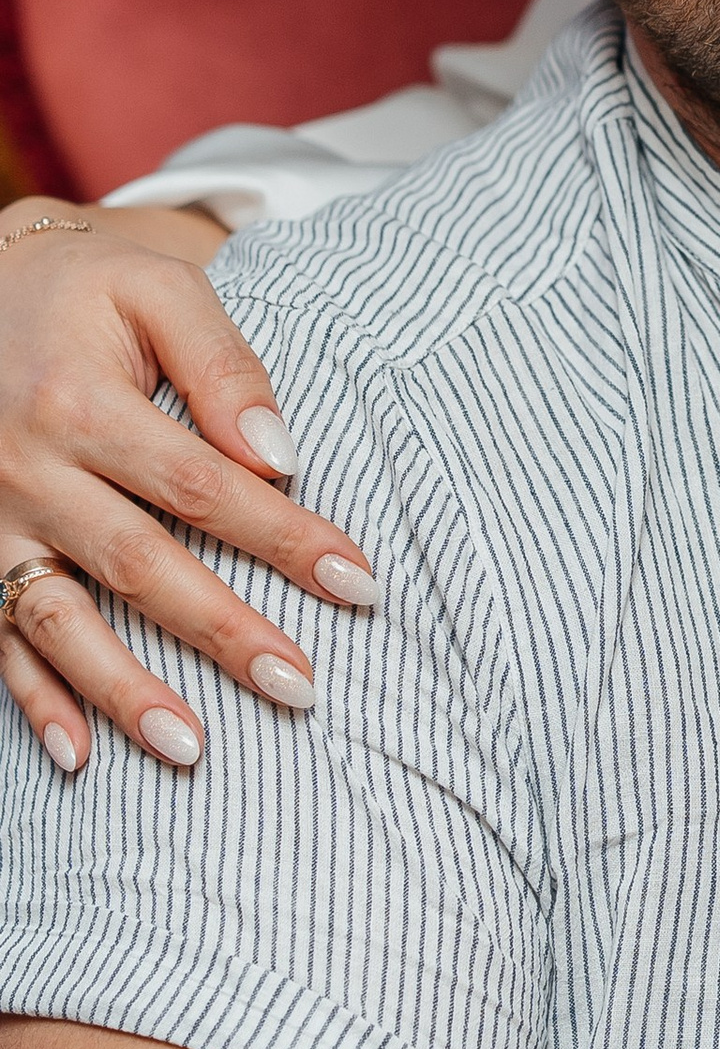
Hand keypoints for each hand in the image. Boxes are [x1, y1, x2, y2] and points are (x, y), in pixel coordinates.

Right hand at [0, 202, 375, 772]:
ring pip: (60, 621)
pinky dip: (35, 701)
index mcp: (80, 403)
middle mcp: (29, 471)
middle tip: (303, 686)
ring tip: (196, 748)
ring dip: (126, 690)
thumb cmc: (87, 293)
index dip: (283, 537)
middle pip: (139, 565)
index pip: (201, 486)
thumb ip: (223, 365)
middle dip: (224, 632)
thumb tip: (280, 458)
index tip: (357, 580)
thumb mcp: (157, 291)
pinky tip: (80, 757)